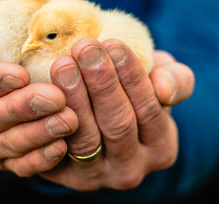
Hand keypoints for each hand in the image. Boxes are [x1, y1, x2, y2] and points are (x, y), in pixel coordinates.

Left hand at [42, 38, 193, 190]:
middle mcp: (131, 169)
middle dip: (101, 83)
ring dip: (74, 98)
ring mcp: (97, 176)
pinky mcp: (64, 176)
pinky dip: (49, 122)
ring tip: (63, 63)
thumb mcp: (159, 80)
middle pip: (118, 124)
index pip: (149, 110)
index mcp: (161, 147)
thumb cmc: (131, 91)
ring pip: (86, 139)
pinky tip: (43, 92)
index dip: (131, 76)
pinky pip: (55, 151)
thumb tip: (163, 87)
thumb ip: (175, 79)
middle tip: (84, 47)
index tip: (113, 43)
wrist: (93, 116)